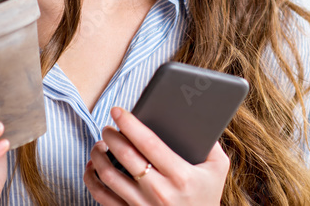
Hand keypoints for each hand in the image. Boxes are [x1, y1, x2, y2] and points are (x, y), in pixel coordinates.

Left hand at [83, 106, 229, 204]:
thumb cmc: (207, 197)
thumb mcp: (218, 169)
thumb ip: (211, 143)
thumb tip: (196, 116)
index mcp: (180, 175)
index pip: (147, 142)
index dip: (129, 123)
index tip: (117, 111)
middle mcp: (159, 191)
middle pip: (125, 155)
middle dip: (111, 136)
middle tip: (108, 127)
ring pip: (109, 176)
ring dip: (98, 156)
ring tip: (99, 145)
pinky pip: (102, 197)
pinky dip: (92, 180)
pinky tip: (92, 168)